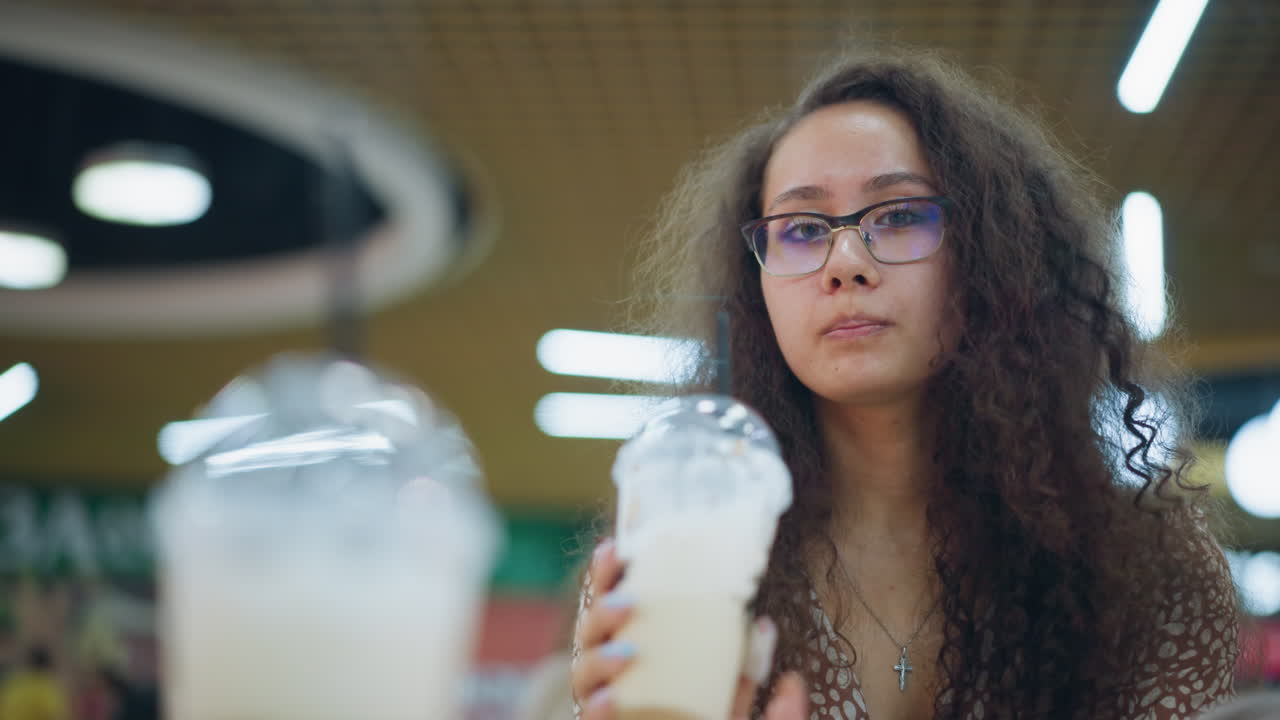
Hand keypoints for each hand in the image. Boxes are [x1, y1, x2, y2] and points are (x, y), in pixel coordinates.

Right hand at [571, 539, 809, 719]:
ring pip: (582, 673)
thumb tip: (772, 639)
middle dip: (601, 610)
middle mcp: (611, 675)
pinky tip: (612, 699)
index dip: (606, 575)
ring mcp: (602, 703)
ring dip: (598, 659)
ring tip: (627, 653)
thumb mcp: (735, 709)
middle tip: (629, 601)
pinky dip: (597, 708)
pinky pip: (588, 717)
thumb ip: (753, 683)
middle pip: (590, 632)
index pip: (613, 604)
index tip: (615, 548)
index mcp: (636, 651)